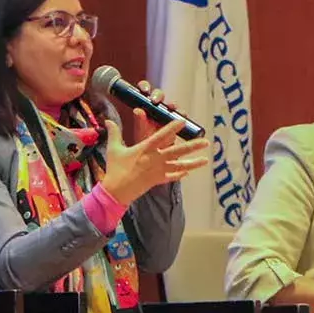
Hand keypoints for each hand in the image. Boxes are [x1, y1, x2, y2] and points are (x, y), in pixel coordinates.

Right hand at [100, 85, 211, 200]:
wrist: (116, 191)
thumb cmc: (115, 169)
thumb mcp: (113, 149)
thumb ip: (114, 133)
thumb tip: (108, 121)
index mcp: (145, 149)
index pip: (161, 136)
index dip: (172, 128)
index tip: (182, 121)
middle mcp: (155, 159)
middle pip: (177, 151)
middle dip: (192, 146)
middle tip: (205, 142)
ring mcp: (158, 171)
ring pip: (179, 166)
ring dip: (193, 163)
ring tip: (205, 160)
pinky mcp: (157, 180)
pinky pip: (171, 176)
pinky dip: (180, 174)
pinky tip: (188, 172)